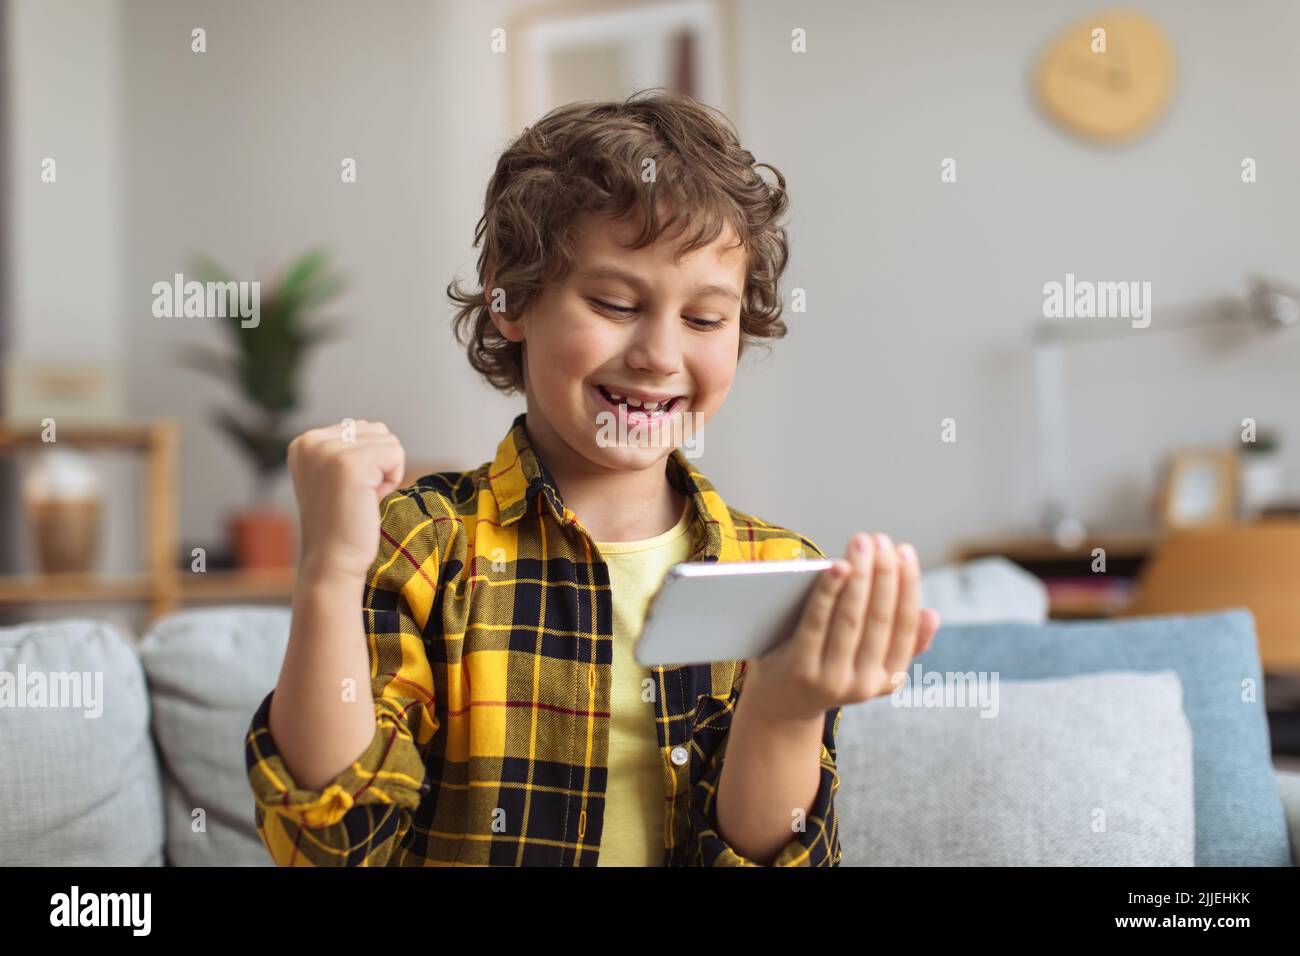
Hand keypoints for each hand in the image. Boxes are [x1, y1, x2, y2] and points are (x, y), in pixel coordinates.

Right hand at [288, 418, 405, 581]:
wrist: (331, 561)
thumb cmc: (342, 522)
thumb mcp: (334, 475)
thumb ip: (348, 447)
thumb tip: (378, 428)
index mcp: (304, 442)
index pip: (360, 427)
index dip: (367, 461)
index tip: (346, 490)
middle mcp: (311, 441)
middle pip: (377, 430)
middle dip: (378, 464)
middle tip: (356, 496)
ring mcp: (328, 451)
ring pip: (389, 441)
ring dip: (385, 473)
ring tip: (361, 498)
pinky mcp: (350, 464)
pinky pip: (395, 454)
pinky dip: (392, 479)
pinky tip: (370, 499)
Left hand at [741, 532, 940, 724]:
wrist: (780, 706)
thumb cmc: (828, 668)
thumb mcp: (867, 661)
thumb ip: (898, 641)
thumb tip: (932, 615)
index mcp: (890, 679)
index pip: (906, 625)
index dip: (908, 585)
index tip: (905, 550)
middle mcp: (865, 684)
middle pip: (879, 618)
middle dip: (883, 573)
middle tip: (880, 539)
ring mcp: (832, 680)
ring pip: (851, 619)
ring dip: (860, 576)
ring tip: (861, 544)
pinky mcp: (801, 671)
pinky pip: (817, 623)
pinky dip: (829, 591)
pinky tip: (836, 566)